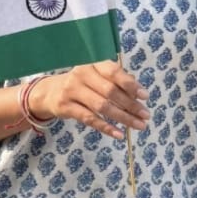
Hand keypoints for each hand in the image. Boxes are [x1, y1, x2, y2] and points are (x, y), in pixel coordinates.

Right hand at [29, 61, 149, 139]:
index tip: (145, 96)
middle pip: (110, 91)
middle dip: (130, 105)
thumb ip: (117, 82)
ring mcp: (72, 90)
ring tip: (138, 125)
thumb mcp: (98, 77)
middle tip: (145, 115)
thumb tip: (138, 95)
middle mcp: (82, 74)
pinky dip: (106, 127)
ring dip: (123, 117)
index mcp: (93, 64)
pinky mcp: (65, 107)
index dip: (130, 85)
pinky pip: (89, 119)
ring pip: (102, 106)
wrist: (50, 92)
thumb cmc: (84, 83)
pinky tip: (119, 134)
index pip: (114, 72)